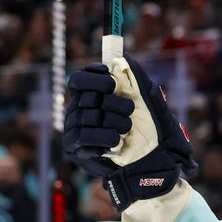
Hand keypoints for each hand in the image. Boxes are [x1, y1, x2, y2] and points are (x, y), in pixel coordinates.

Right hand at [63, 55, 196, 210]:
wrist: (147, 164)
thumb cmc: (146, 130)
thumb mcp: (147, 101)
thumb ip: (137, 79)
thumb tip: (125, 57)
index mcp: (89, 97)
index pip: (78, 79)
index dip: (93, 77)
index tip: (112, 81)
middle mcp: (77, 111)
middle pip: (87, 97)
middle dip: (114, 103)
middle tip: (130, 111)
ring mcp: (73, 129)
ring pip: (88, 117)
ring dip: (114, 121)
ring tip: (127, 128)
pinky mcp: (75, 148)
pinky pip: (85, 136)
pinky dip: (104, 137)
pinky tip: (116, 142)